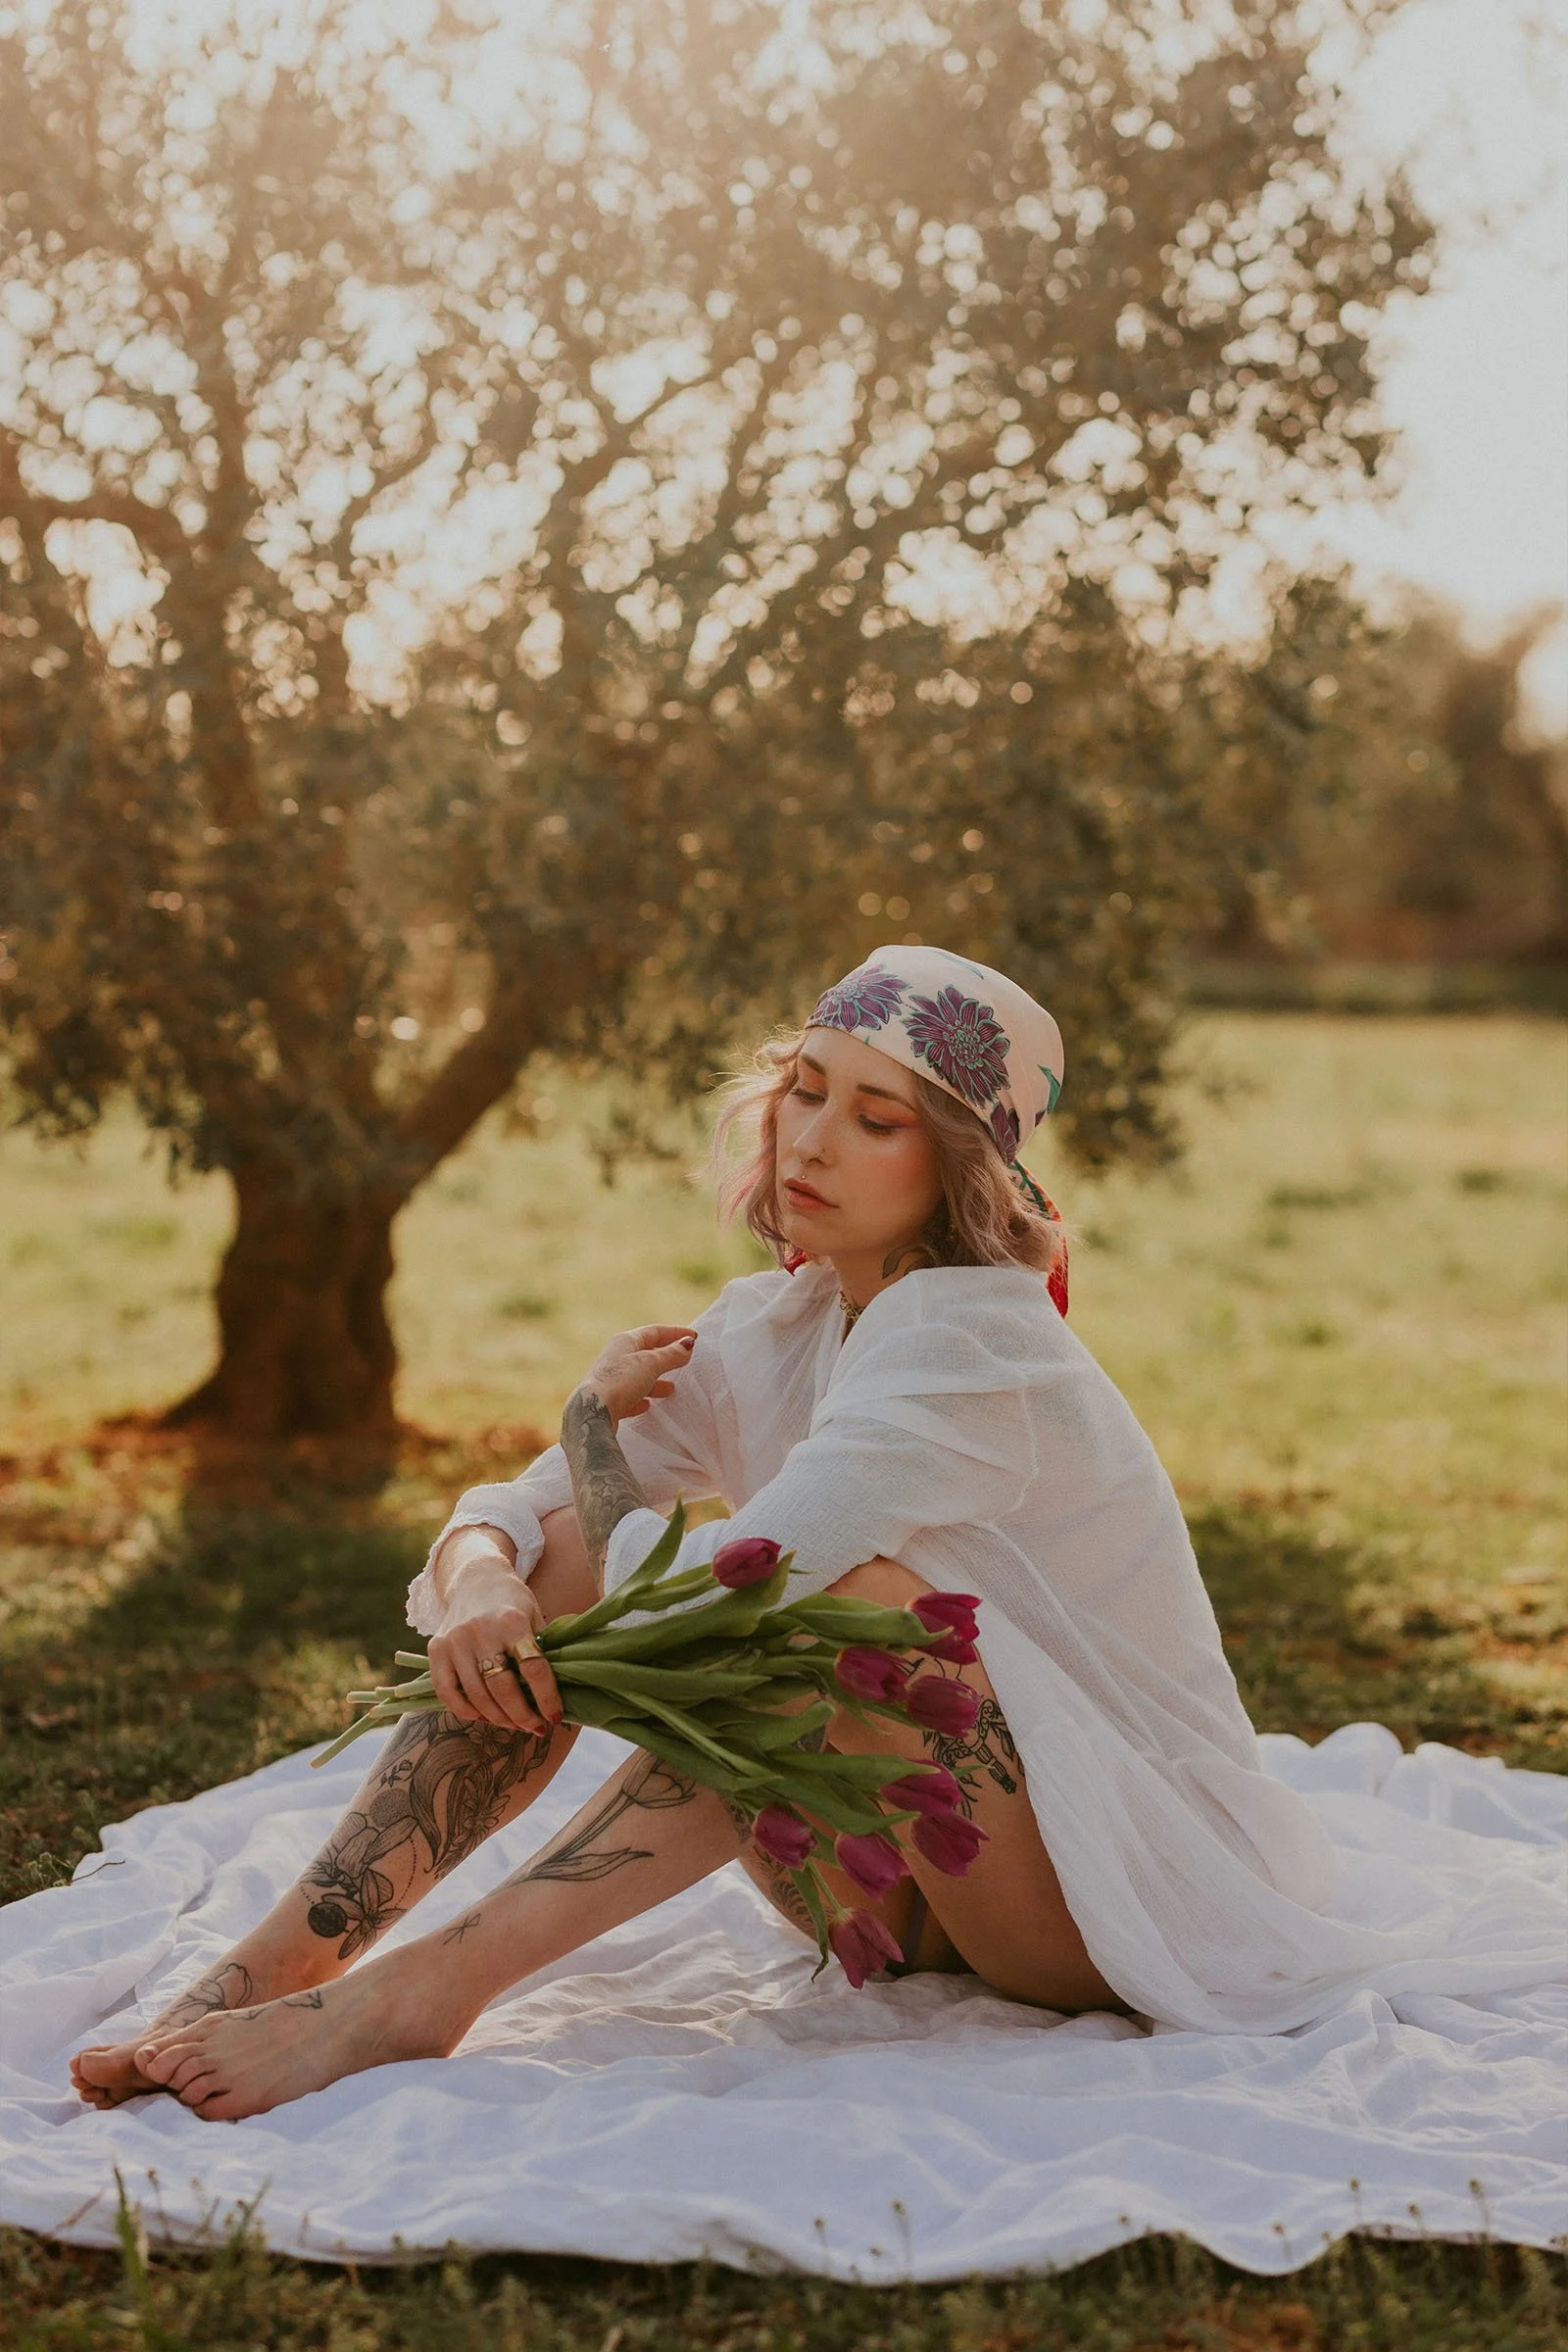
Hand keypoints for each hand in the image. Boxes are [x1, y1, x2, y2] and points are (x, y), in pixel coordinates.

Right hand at [427, 1578, 561, 1735]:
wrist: (476, 1579)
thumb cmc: (512, 1602)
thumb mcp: (534, 1616)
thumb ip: (541, 1649)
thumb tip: (558, 1694)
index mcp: (512, 1621)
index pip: (533, 1668)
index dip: (547, 1698)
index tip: (554, 1718)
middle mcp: (481, 1630)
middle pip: (503, 1688)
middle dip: (522, 1715)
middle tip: (535, 1727)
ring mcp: (455, 1640)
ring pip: (476, 1696)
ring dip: (498, 1718)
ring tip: (514, 1724)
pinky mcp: (435, 1648)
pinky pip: (447, 1692)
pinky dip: (466, 1711)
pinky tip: (484, 1716)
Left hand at [576, 1323, 696, 1427]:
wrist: (592, 1412)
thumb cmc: (620, 1381)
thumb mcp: (651, 1364)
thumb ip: (671, 1355)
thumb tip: (688, 1344)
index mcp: (624, 1342)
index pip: (653, 1331)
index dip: (675, 1333)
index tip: (693, 1337)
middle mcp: (614, 1358)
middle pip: (644, 1353)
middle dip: (665, 1357)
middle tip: (683, 1360)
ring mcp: (609, 1380)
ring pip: (637, 1377)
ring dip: (655, 1381)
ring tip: (671, 1389)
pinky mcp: (607, 1401)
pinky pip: (628, 1397)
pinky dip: (640, 1398)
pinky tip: (647, 1406)